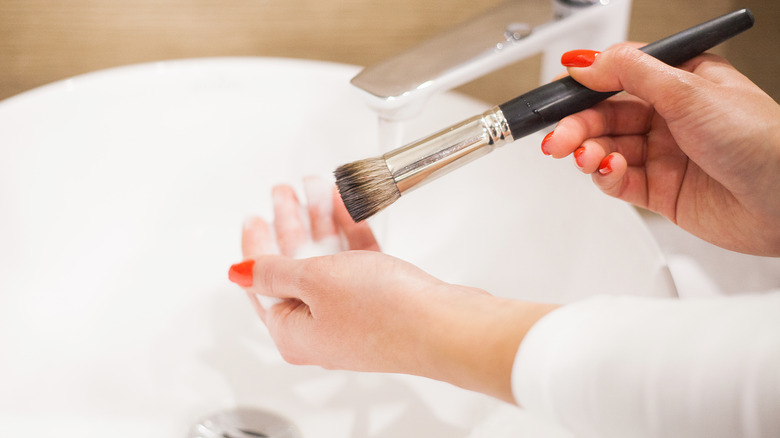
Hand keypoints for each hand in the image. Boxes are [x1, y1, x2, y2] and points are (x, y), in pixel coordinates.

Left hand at [229, 176, 557, 402]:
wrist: (445, 326)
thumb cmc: (384, 314)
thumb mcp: (315, 281)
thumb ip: (274, 272)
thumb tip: (239, 272)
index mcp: (292, 332)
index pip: (261, 283)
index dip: (256, 243)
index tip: (255, 216)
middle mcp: (319, 329)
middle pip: (293, 268)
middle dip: (290, 224)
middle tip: (285, 195)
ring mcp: (351, 316)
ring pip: (327, 262)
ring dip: (321, 223)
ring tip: (317, 191)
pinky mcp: (379, 304)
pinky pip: (356, 264)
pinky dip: (349, 236)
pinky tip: (348, 209)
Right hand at [543, 45, 779, 255]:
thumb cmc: (760, 140)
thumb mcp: (688, 91)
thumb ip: (630, 72)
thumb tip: (586, 61)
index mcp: (680, 81)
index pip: (620, 76)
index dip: (587, 85)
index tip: (562, 94)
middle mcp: (669, 116)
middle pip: (606, 116)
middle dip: (579, 126)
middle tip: (558, 138)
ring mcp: (663, 154)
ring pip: (607, 148)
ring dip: (589, 152)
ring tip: (585, 157)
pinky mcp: (659, 190)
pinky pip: (618, 180)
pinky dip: (606, 176)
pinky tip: (609, 170)